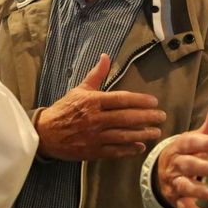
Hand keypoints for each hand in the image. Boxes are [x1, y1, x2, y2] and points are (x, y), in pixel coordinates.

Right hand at [35, 54, 164, 160]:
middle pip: (126, 118)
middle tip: (162, 117)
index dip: (140, 101)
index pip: (121, 99)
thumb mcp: (80, 89)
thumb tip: (106, 56)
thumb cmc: (65, 109)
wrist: (46, 133)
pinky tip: (140, 147)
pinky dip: (129, 149)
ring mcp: (94, 136)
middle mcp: (95, 119)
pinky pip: (115, 151)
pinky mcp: (92, 151)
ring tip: (156, 132)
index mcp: (93, 101)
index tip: (154, 102)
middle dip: (147, 118)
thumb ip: (96, 75)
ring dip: (142, 134)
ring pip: (123, 136)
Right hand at [155, 104, 207, 207]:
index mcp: (180, 147)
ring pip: (184, 187)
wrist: (162, 173)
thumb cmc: (187, 153)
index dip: (205, 144)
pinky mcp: (177, 200)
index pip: (191, 143)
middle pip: (188, 165)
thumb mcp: (196, 139)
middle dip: (206, 167)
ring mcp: (175, 183)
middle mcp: (175, 165)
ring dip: (199, 190)